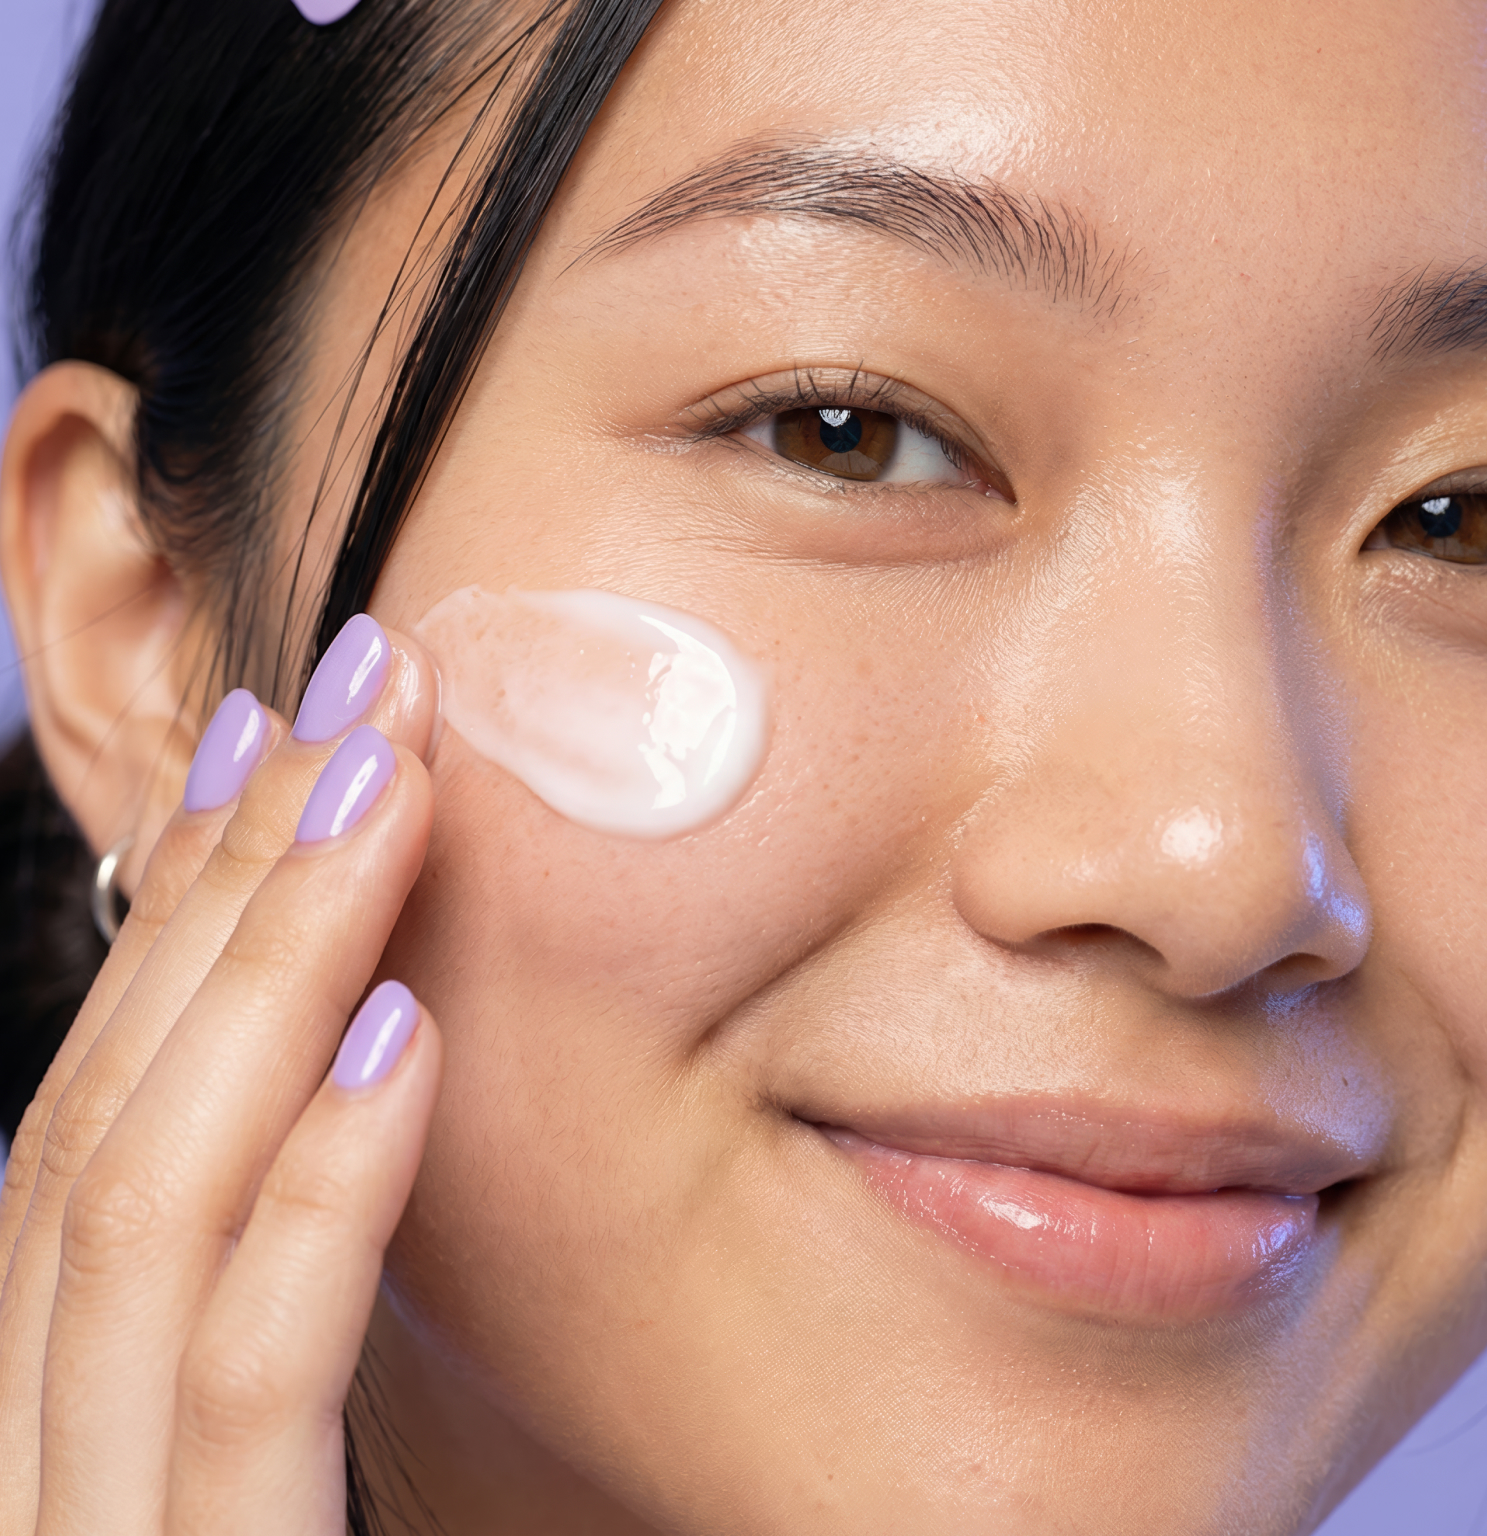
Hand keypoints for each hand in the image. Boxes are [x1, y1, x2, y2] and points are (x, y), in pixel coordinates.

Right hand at [0, 621, 440, 1534]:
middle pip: (107, 1123)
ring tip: (377, 791)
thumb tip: (348, 1066)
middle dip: (228, 890)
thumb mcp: (237, 1459)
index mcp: (57, 1402)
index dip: (188, 916)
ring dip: (267, 979)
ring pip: (133, 1217)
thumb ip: (260, 1294)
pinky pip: (241, 1403)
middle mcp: (34, 1452)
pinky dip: (311, 1204)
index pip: (105, 1118)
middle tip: (348, 695)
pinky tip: (401, 1046)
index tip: (281, 749)